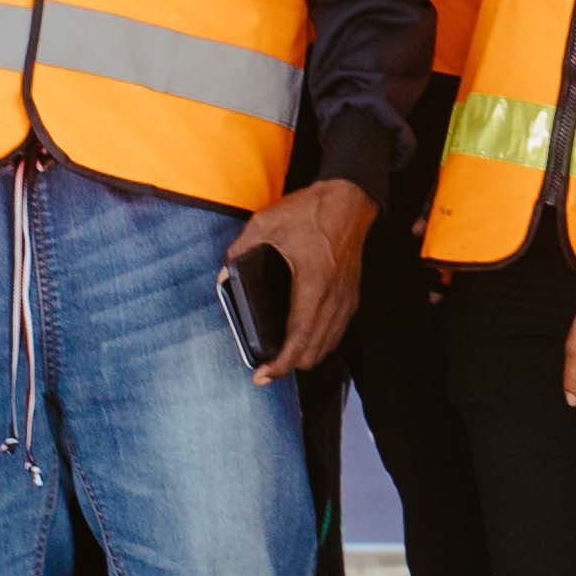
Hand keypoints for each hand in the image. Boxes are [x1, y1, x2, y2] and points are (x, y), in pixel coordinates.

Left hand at [225, 179, 372, 383]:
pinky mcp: (351, 295)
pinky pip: (337, 332)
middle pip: (314, 352)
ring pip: (328, 346)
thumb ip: (241, 249)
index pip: (298, 339)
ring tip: (282, 357)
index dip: (280, 365)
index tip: (262, 375)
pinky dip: (320, 342)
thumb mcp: (267, 223)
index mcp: (313, 283)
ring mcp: (346, 298)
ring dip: (306, 356)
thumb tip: (224, 274)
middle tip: (265, 367)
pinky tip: (303, 338)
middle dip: (289, 366)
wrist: (350, 199)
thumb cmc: (313, 210)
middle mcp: (333, 297)